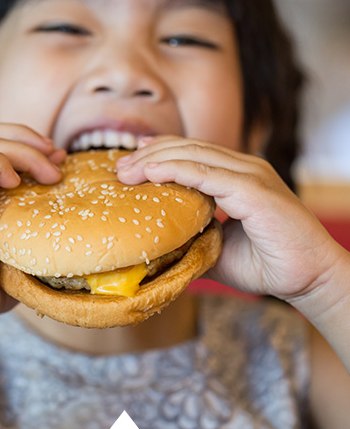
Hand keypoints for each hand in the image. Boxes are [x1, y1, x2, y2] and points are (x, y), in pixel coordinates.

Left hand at [116, 136, 346, 306]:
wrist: (308, 279)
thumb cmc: (266, 264)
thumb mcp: (218, 248)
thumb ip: (193, 237)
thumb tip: (163, 241)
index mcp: (236, 177)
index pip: (191, 155)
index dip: (158, 155)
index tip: (130, 165)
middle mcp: (243, 168)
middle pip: (187, 149)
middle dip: (149, 155)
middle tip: (119, 167)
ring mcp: (250, 175)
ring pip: (193, 155)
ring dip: (155, 160)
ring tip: (126, 170)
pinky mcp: (253, 189)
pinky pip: (206, 173)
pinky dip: (176, 170)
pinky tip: (151, 172)